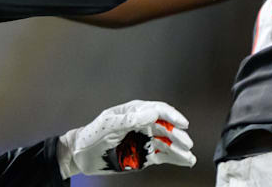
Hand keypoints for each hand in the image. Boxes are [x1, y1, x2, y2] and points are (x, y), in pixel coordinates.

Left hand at [56, 100, 195, 177]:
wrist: (82, 156)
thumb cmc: (91, 135)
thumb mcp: (108, 125)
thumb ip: (130, 119)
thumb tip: (152, 113)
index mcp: (134, 112)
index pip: (158, 110)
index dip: (172, 116)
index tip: (181, 124)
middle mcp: (142, 124)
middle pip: (166, 127)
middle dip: (178, 134)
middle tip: (186, 142)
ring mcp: (144, 140)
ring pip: (167, 142)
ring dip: (179, 148)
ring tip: (189, 155)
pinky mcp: (143, 155)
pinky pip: (163, 155)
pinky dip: (175, 158)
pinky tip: (185, 160)